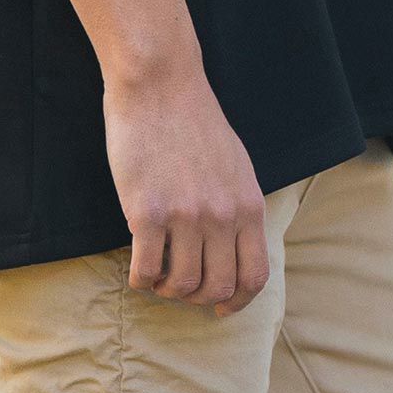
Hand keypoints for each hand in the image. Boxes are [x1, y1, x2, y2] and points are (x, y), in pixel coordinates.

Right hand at [103, 68, 269, 314]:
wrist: (159, 84)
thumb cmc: (193, 122)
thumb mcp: (237, 166)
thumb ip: (239, 208)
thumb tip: (235, 247)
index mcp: (248, 206)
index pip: (255, 276)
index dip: (239, 302)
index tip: (221, 308)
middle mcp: (222, 216)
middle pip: (217, 287)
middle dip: (197, 298)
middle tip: (180, 287)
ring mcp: (185, 217)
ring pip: (181, 285)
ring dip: (167, 290)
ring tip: (157, 277)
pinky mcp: (147, 213)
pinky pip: (146, 270)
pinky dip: (141, 280)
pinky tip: (138, 270)